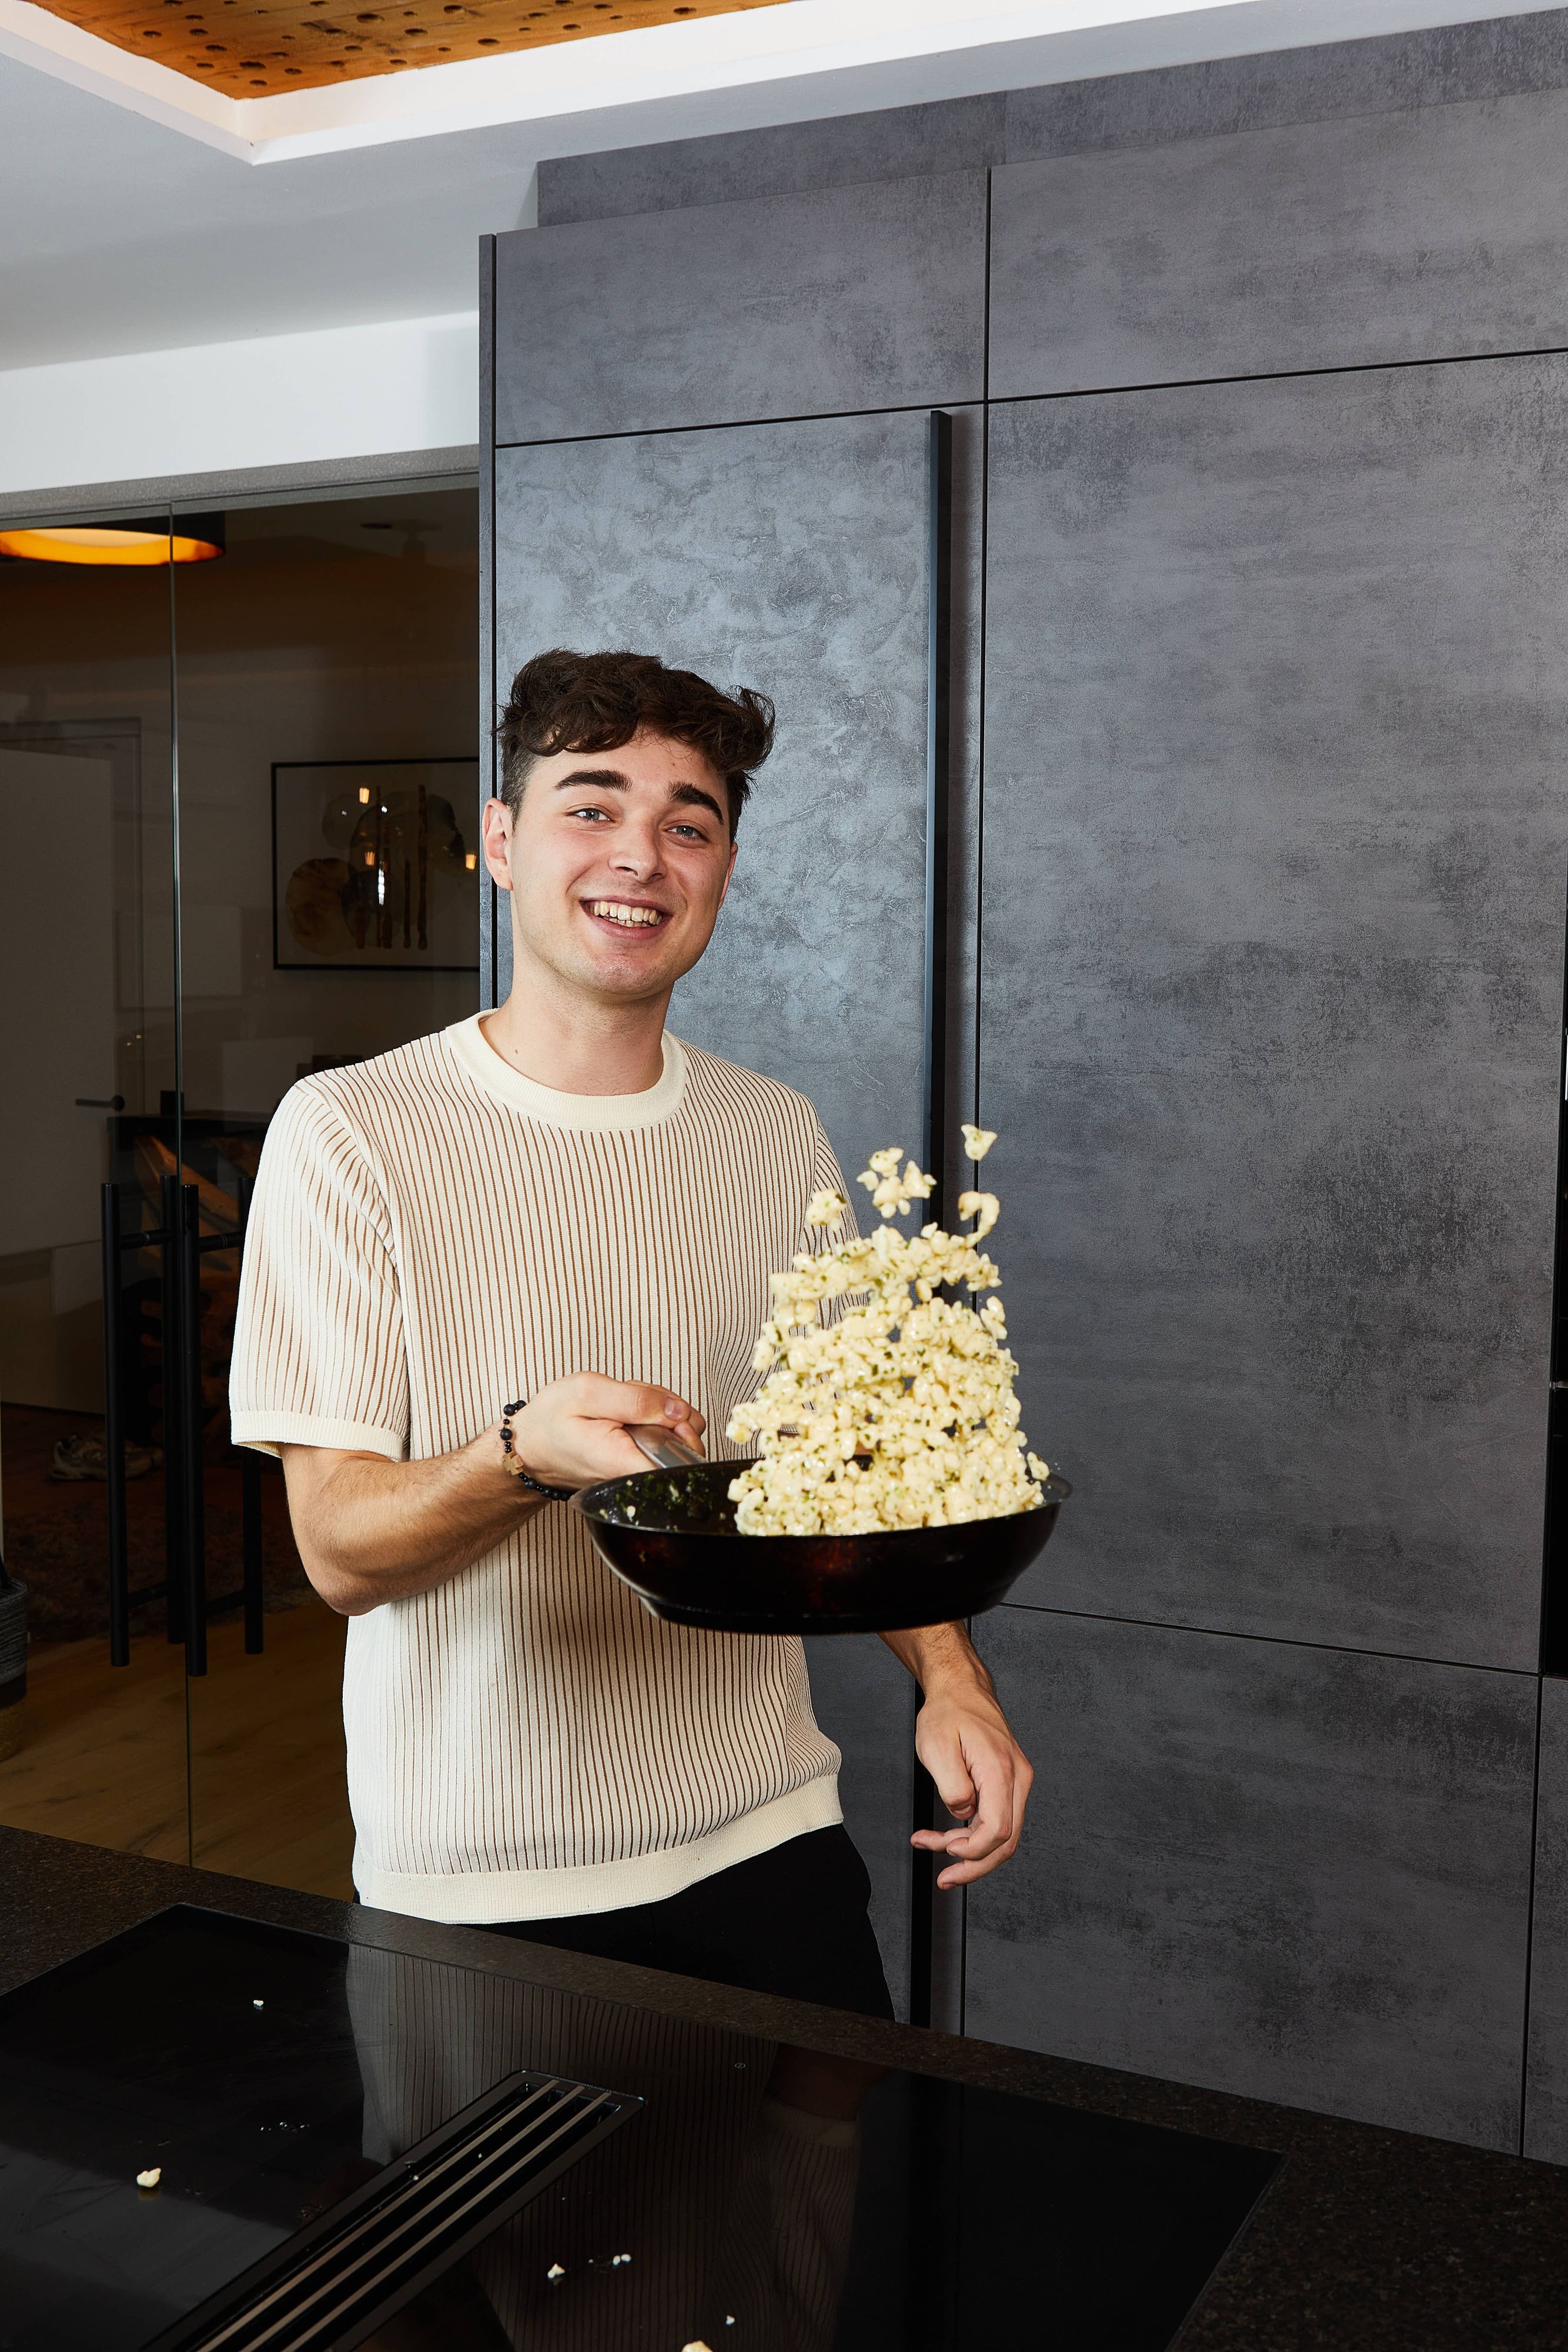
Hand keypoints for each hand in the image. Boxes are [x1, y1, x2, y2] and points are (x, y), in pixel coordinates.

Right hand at [504, 1372, 705, 1490]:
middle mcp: (634, 1473)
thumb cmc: (550, 1421)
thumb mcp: (588, 1393)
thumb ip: (636, 1399)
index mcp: (625, 1460)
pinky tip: (627, 1413)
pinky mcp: (635, 1463)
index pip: (682, 1462)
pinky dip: (649, 1419)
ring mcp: (636, 1470)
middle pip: (685, 1444)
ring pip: (674, 1437)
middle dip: (671, 1411)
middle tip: (638, 1399)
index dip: (685, 1430)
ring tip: (626, 1405)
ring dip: (658, 1411)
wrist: (528, 1445)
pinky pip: (658, 1439)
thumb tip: (677, 1410)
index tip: (666, 1411)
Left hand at [906, 1639, 1032, 1889]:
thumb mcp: (936, 1747)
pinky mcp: (1008, 1782)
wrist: (961, 1688)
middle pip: (1006, 1841)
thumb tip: (963, 1814)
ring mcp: (1016, 1780)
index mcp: (1001, 1771)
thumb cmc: (948, 1712)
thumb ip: (952, 1786)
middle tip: (944, 1878)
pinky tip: (946, 1834)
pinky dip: (973, 1833)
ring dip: (970, 1850)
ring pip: (1003, 1834)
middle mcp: (1017, 1778)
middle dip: (974, 1865)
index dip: (973, 1853)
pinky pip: (997, 1818)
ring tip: (931, 1845)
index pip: (997, 1830)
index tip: (945, 1854)